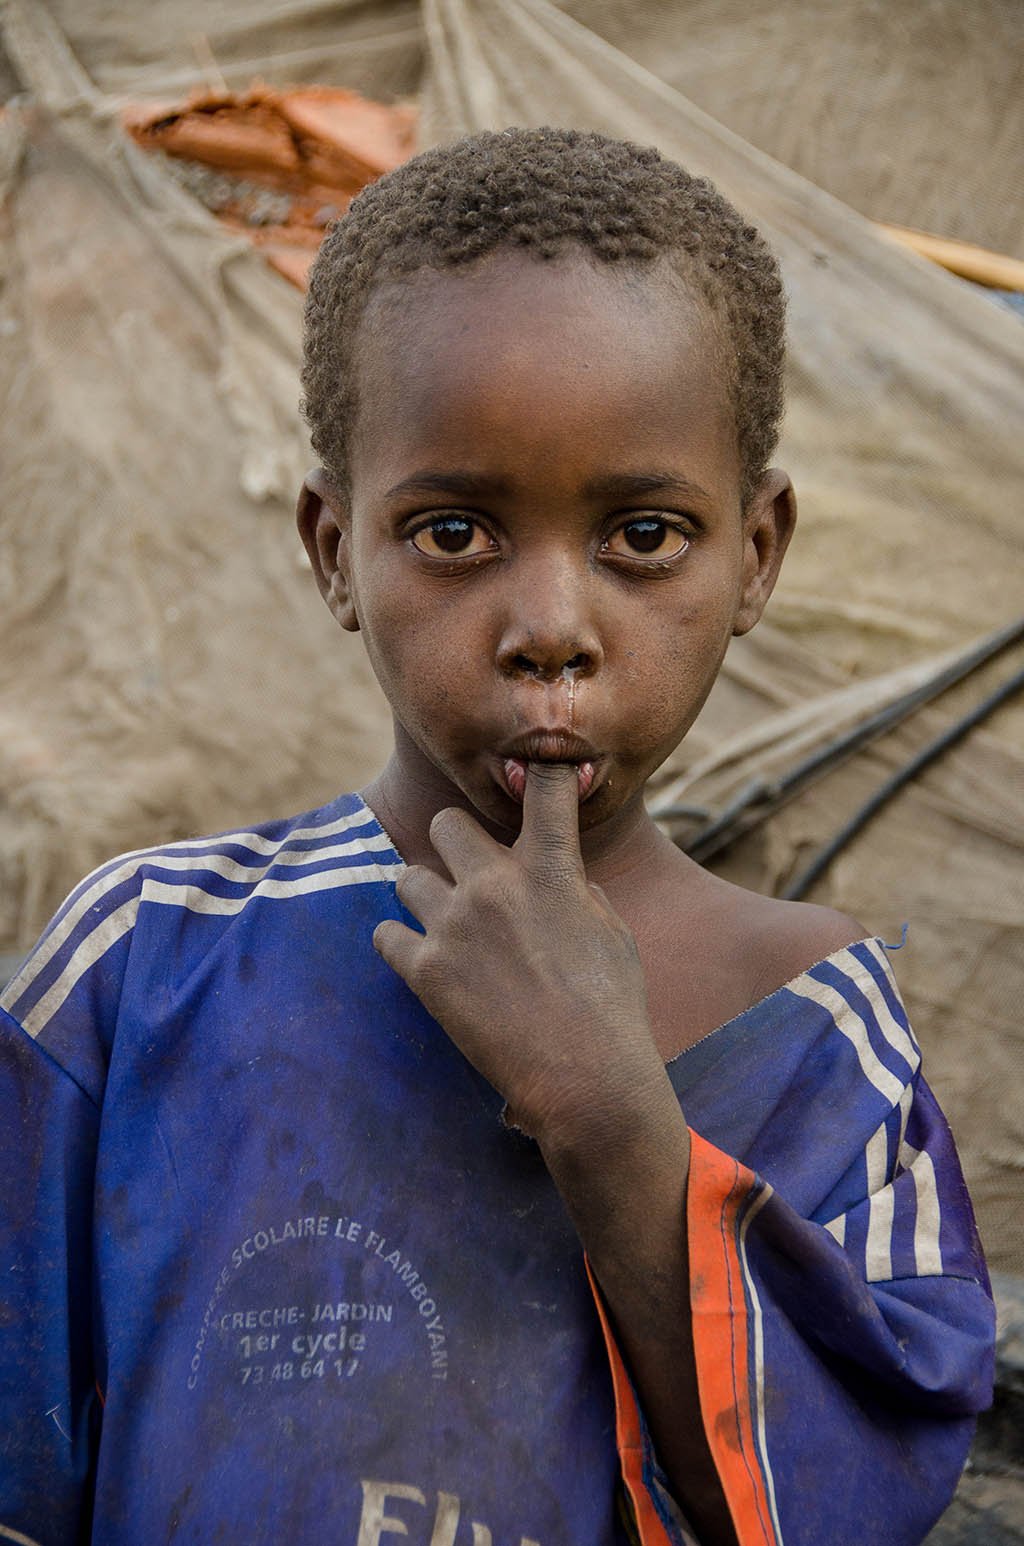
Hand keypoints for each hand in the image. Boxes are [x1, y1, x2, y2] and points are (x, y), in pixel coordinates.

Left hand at [373, 764, 664, 1146]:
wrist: (586, 1077)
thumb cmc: (611, 1008)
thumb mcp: (612, 932)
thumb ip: (577, 891)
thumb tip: (561, 878)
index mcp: (551, 869)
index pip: (542, 788)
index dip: (536, 769)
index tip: (530, 769)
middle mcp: (496, 884)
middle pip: (444, 823)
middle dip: (454, 845)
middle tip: (467, 876)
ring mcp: (456, 925)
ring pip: (407, 877)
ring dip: (424, 897)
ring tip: (444, 928)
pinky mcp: (426, 970)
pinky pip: (385, 936)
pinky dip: (400, 947)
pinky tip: (424, 964)